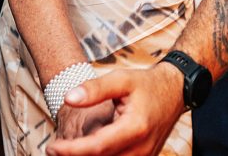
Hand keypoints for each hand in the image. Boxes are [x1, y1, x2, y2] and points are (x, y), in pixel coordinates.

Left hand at [45, 64, 184, 155]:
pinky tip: (86, 151)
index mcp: (135, 127)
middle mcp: (141, 148)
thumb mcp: (121, 79)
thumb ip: (95, 88)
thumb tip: (68, 98)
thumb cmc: (147, 84)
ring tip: (67, 150)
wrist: (175, 92)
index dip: (71, 151)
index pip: (96, 147)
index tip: (52, 147)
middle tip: (53, 150)